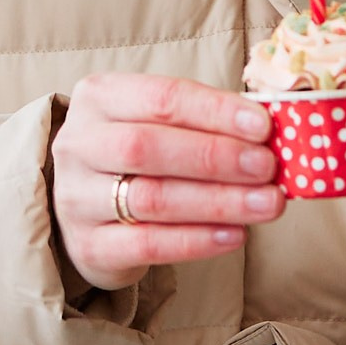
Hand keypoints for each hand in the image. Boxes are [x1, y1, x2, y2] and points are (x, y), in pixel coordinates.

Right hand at [51, 73, 283, 292]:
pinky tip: (235, 236)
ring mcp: (76, 198)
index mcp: (98, 97)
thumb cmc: (136, 156)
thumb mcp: (158, 123)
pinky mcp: (88, 246)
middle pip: (148, 147)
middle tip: (267, 168)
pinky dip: (196, 241)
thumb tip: (270, 130)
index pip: (161, 97)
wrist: (87, 208)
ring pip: (152, 198)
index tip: (263, 126)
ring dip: (218, 202)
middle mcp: (78, 144)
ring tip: (267, 204)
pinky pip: (147, 245)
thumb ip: (204, 121)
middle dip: (216, 157)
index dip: (215, 112)